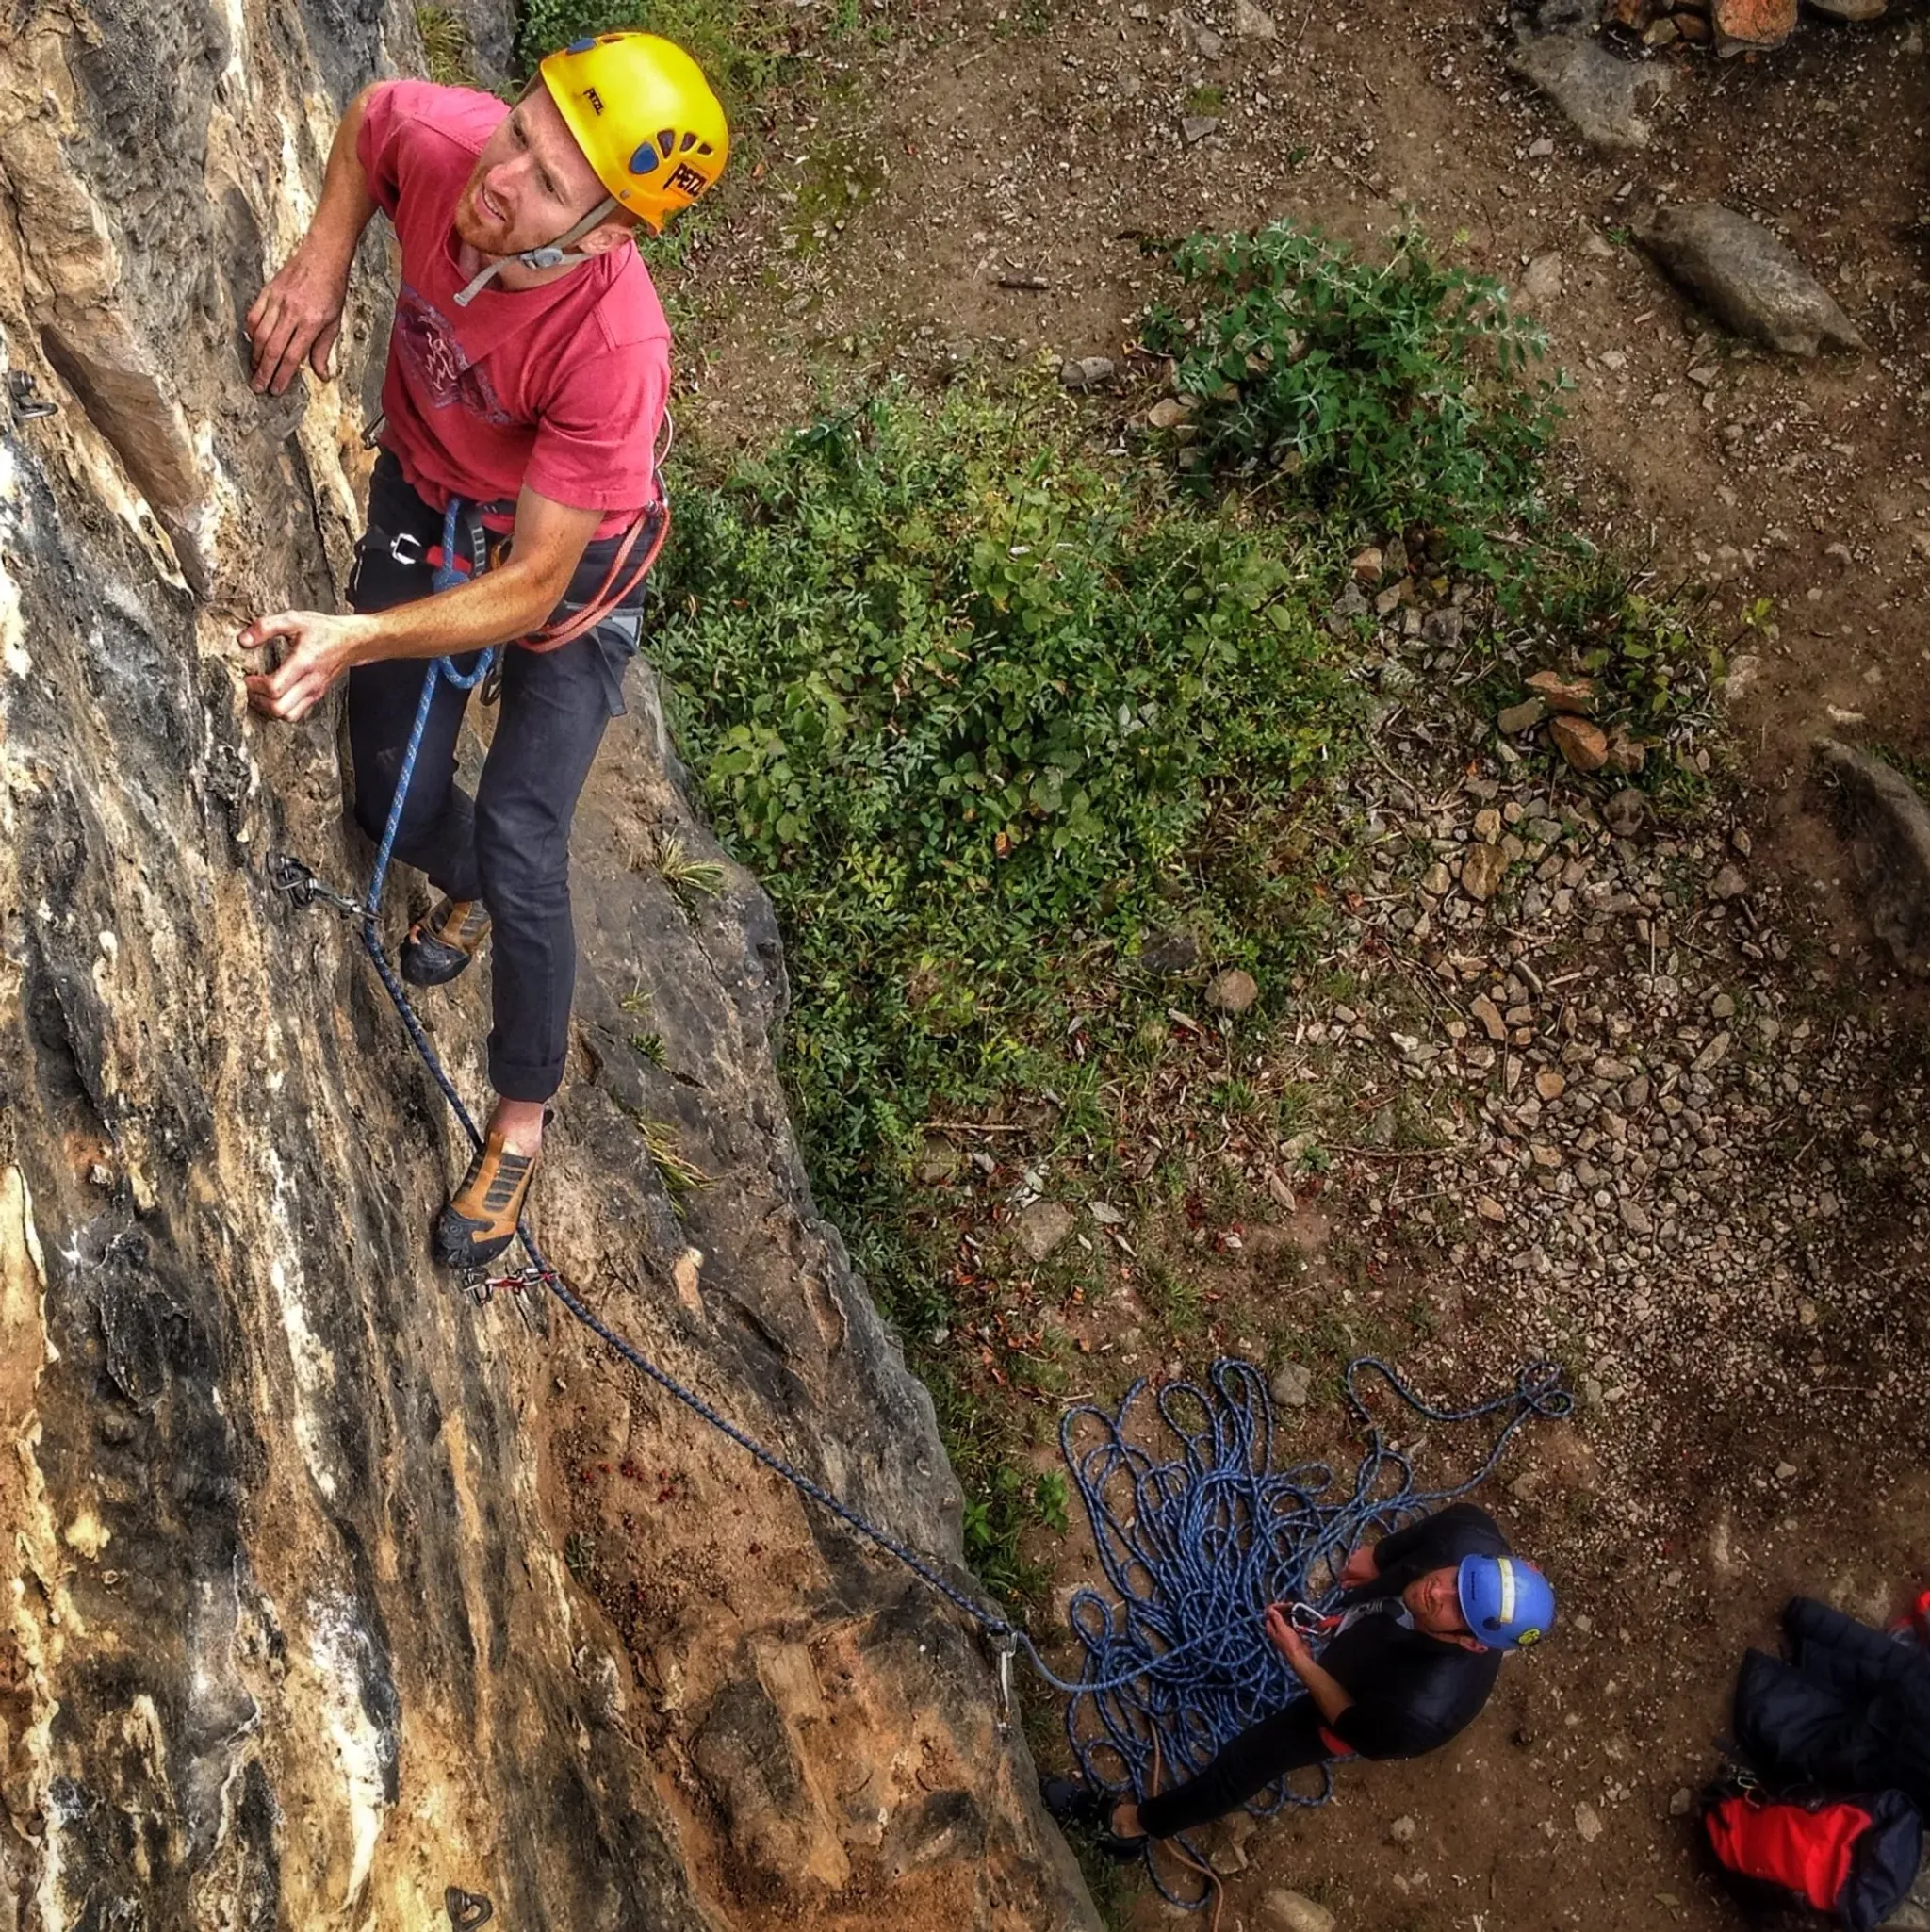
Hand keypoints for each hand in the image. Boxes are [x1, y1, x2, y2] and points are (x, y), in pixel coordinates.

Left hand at [238, 609, 365, 720]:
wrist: (352, 641)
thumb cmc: (323, 630)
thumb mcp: (294, 619)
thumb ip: (266, 627)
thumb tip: (243, 640)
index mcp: (303, 662)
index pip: (275, 687)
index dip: (255, 685)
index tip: (247, 676)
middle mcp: (310, 682)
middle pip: (279, 708)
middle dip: (258, 700)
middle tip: (250, 687)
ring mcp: (314, 692)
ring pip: (287, 716)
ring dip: (268, 708)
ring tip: (259, 694)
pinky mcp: (315, 696)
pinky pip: (295, 713)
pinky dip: (280, 709)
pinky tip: (273, 696)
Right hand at [245, 249, 348, 394]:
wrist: (322, 258)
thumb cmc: (331, 290)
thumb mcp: (334, 323)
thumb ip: (323, 350)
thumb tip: (321, 375)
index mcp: (310, 322)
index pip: (292, 356)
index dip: (282, 376)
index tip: (276, 389)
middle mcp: (291, 312)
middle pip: (272, 349)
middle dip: (264, 371)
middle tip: (258, 386)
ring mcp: (277, 301)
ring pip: (259, 334)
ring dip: (256, 355)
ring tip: (255, 369)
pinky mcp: (268, 291)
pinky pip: (254, 315)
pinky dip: (251, 332)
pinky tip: (252, 344)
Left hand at [1263, 1603, 1313, 1679]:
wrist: (1300, 1656)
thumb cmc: (1290, 1643)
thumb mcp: (1282, 1629)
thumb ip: (1276, 1618)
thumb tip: (1270, 1609)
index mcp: (1270, 1628)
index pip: (1269, 1612)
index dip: (1276, 1606)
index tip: (1286, 1605)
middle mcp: (1275, 1629)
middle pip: (1277, 1614)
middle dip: (1284, 1609)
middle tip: (1292, 1606)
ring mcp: (1284, 1631)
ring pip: (1285, 1618)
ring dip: (1290, 1613)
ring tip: (1297, 1611)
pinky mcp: (1292, 1634)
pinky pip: (1292, 1623)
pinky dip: (1295, 1620)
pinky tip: (1300, 1618)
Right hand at [1338, 1545, 1378, 1589]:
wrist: (1383, 1557)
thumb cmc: (1374, 1572)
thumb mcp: (1364, 1582)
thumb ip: (1352, 1584)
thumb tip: (1342, 1586)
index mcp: (1349, 1569)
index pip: (1341, 1575)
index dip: (1343, 1580)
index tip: (1347, 1583)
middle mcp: (1350, 1560)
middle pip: (1348, 1567)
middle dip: (1351, 1572)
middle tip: (1359, 1576)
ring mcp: (1356, 1553)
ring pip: (1354, 1561)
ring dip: (1357, 1564)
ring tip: (1365, 1568)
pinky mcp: (1363, 1548)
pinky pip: (1360, 1555)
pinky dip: (1362, 1559)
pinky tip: (1368, 1561)